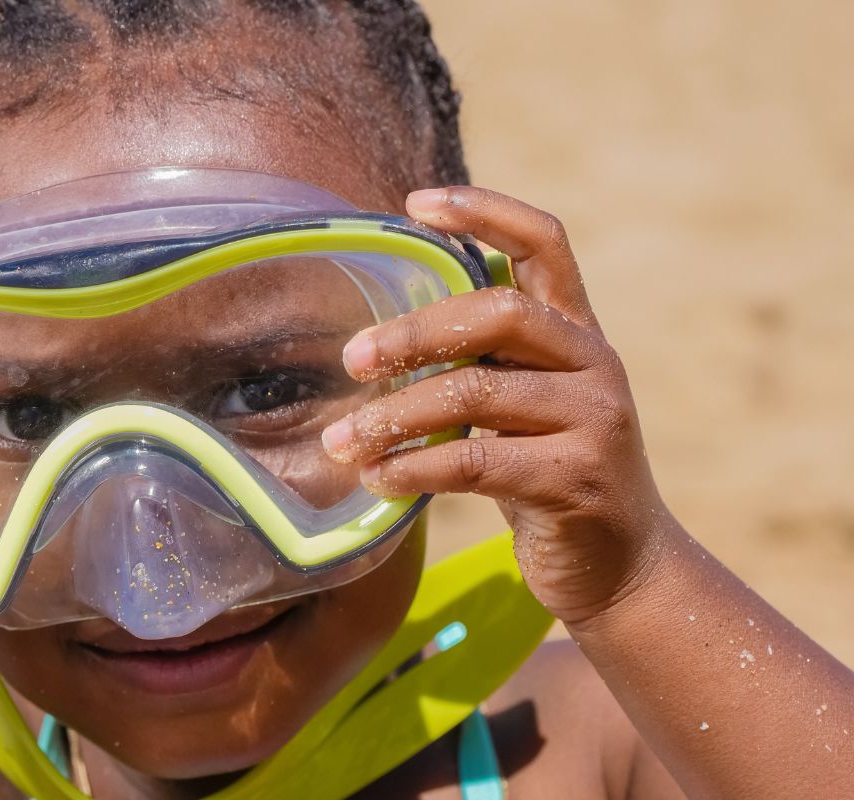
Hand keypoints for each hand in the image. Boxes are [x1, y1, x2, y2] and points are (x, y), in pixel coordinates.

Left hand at [322, 187, 671, 623]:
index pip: (544, 243)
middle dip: (415, 332)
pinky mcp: (577, 481)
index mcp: (577, 331)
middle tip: (352, 358)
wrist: (623, 567)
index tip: (416, 202)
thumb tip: (378, 339)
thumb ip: (483, 362)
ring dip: (395, 416)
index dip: (486, 211)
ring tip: (340, 442)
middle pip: (500, 312)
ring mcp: (594, 421)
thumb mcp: (524, 405)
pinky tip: (379, 479)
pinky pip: (478, 462)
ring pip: (478, 392)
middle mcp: (593, 363)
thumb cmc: (549, 474)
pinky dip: (417, 468)